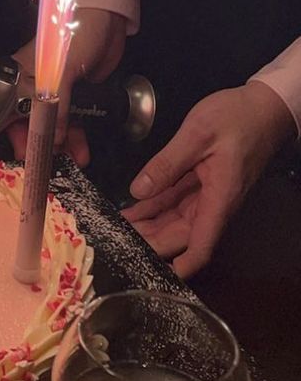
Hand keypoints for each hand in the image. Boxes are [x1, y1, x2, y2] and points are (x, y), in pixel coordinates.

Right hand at [8, 7, 126, 164]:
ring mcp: (56, 92)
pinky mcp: (76, 96)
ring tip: (72, 162)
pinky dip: (75, 138)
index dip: (12, 133)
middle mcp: (33, 85)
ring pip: (53, 126)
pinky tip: (82, 152)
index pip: (7, 110)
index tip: (22, 153)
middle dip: (39, 144)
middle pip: (29, 122)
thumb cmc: (75, 35)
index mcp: (20, 75)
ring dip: (62, 145)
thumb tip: (54, 138)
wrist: (108, 20)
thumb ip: (55, 105)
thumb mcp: (60, 72)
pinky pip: (71, 122)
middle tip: (46, 164)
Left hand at [122, 82, 294, 278]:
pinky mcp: (204, 183)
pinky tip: (133, 209)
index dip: (180, 267)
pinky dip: (156, 206)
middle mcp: (215, 203)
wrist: (265, 106)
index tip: (153, 274)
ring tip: (116, 227)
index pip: (201, 246)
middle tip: (115, 240)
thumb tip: (138, 190)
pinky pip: (177, 201)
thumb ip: (167, 163)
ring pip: (176, 220)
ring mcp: (209, 194)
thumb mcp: (198, 134)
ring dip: (149, 226)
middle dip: (150, 243)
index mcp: (220, 198)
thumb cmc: (238, 117)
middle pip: (181, 236)